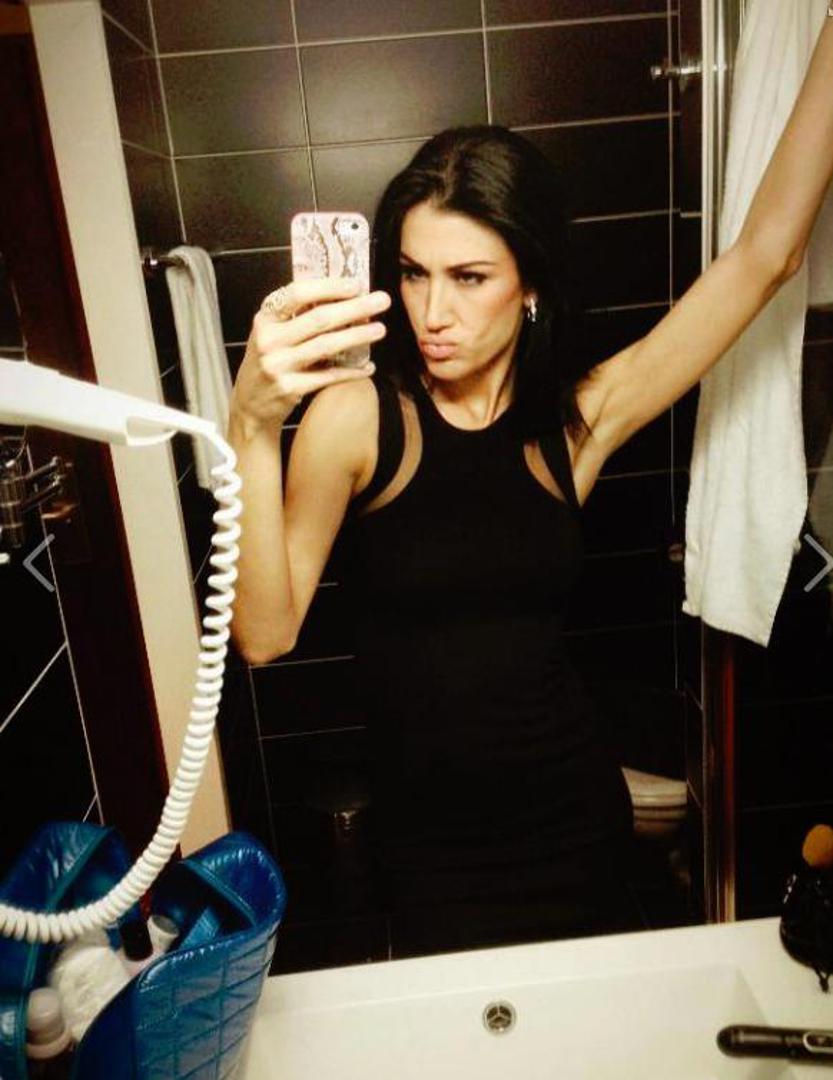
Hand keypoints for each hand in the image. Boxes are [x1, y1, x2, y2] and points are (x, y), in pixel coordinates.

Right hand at [230, 278, 391, 430]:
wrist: (250, 405)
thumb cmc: (268, 363)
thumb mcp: (272, 334)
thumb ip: (297, 316)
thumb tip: (340, 297)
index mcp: (265, 319)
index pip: (298, 293)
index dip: (330, 287)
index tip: (356, 284)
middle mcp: (269, 339)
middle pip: (319, 319)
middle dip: (355, 308)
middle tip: (381, 301)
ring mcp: (278, 365)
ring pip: (326, 346)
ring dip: (357, 336)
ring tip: (380, 329)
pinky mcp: (290, 388)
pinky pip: (328, 376)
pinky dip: (351, 372)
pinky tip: (368, 367)